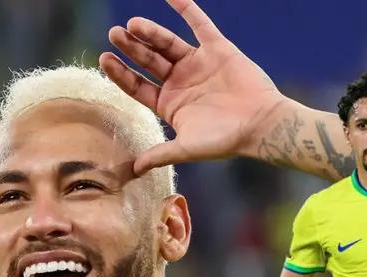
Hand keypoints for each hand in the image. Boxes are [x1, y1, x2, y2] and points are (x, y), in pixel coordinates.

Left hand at [100, 0, 284, 174]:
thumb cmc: (225, 140)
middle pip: (148, 61)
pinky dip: (187, 8)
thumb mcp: (186, 148)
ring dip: (150, 33)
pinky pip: (200, 24)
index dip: (120, 73)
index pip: (137, 85)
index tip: (104, 59)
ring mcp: (198, 64)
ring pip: (168, 43)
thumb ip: (159, 154)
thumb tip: (132, 171)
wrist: (262, 125)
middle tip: (114, 35)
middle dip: (131, 48)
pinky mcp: (218, 49)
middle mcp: (180, 82)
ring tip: (132, 24)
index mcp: (169, 104)